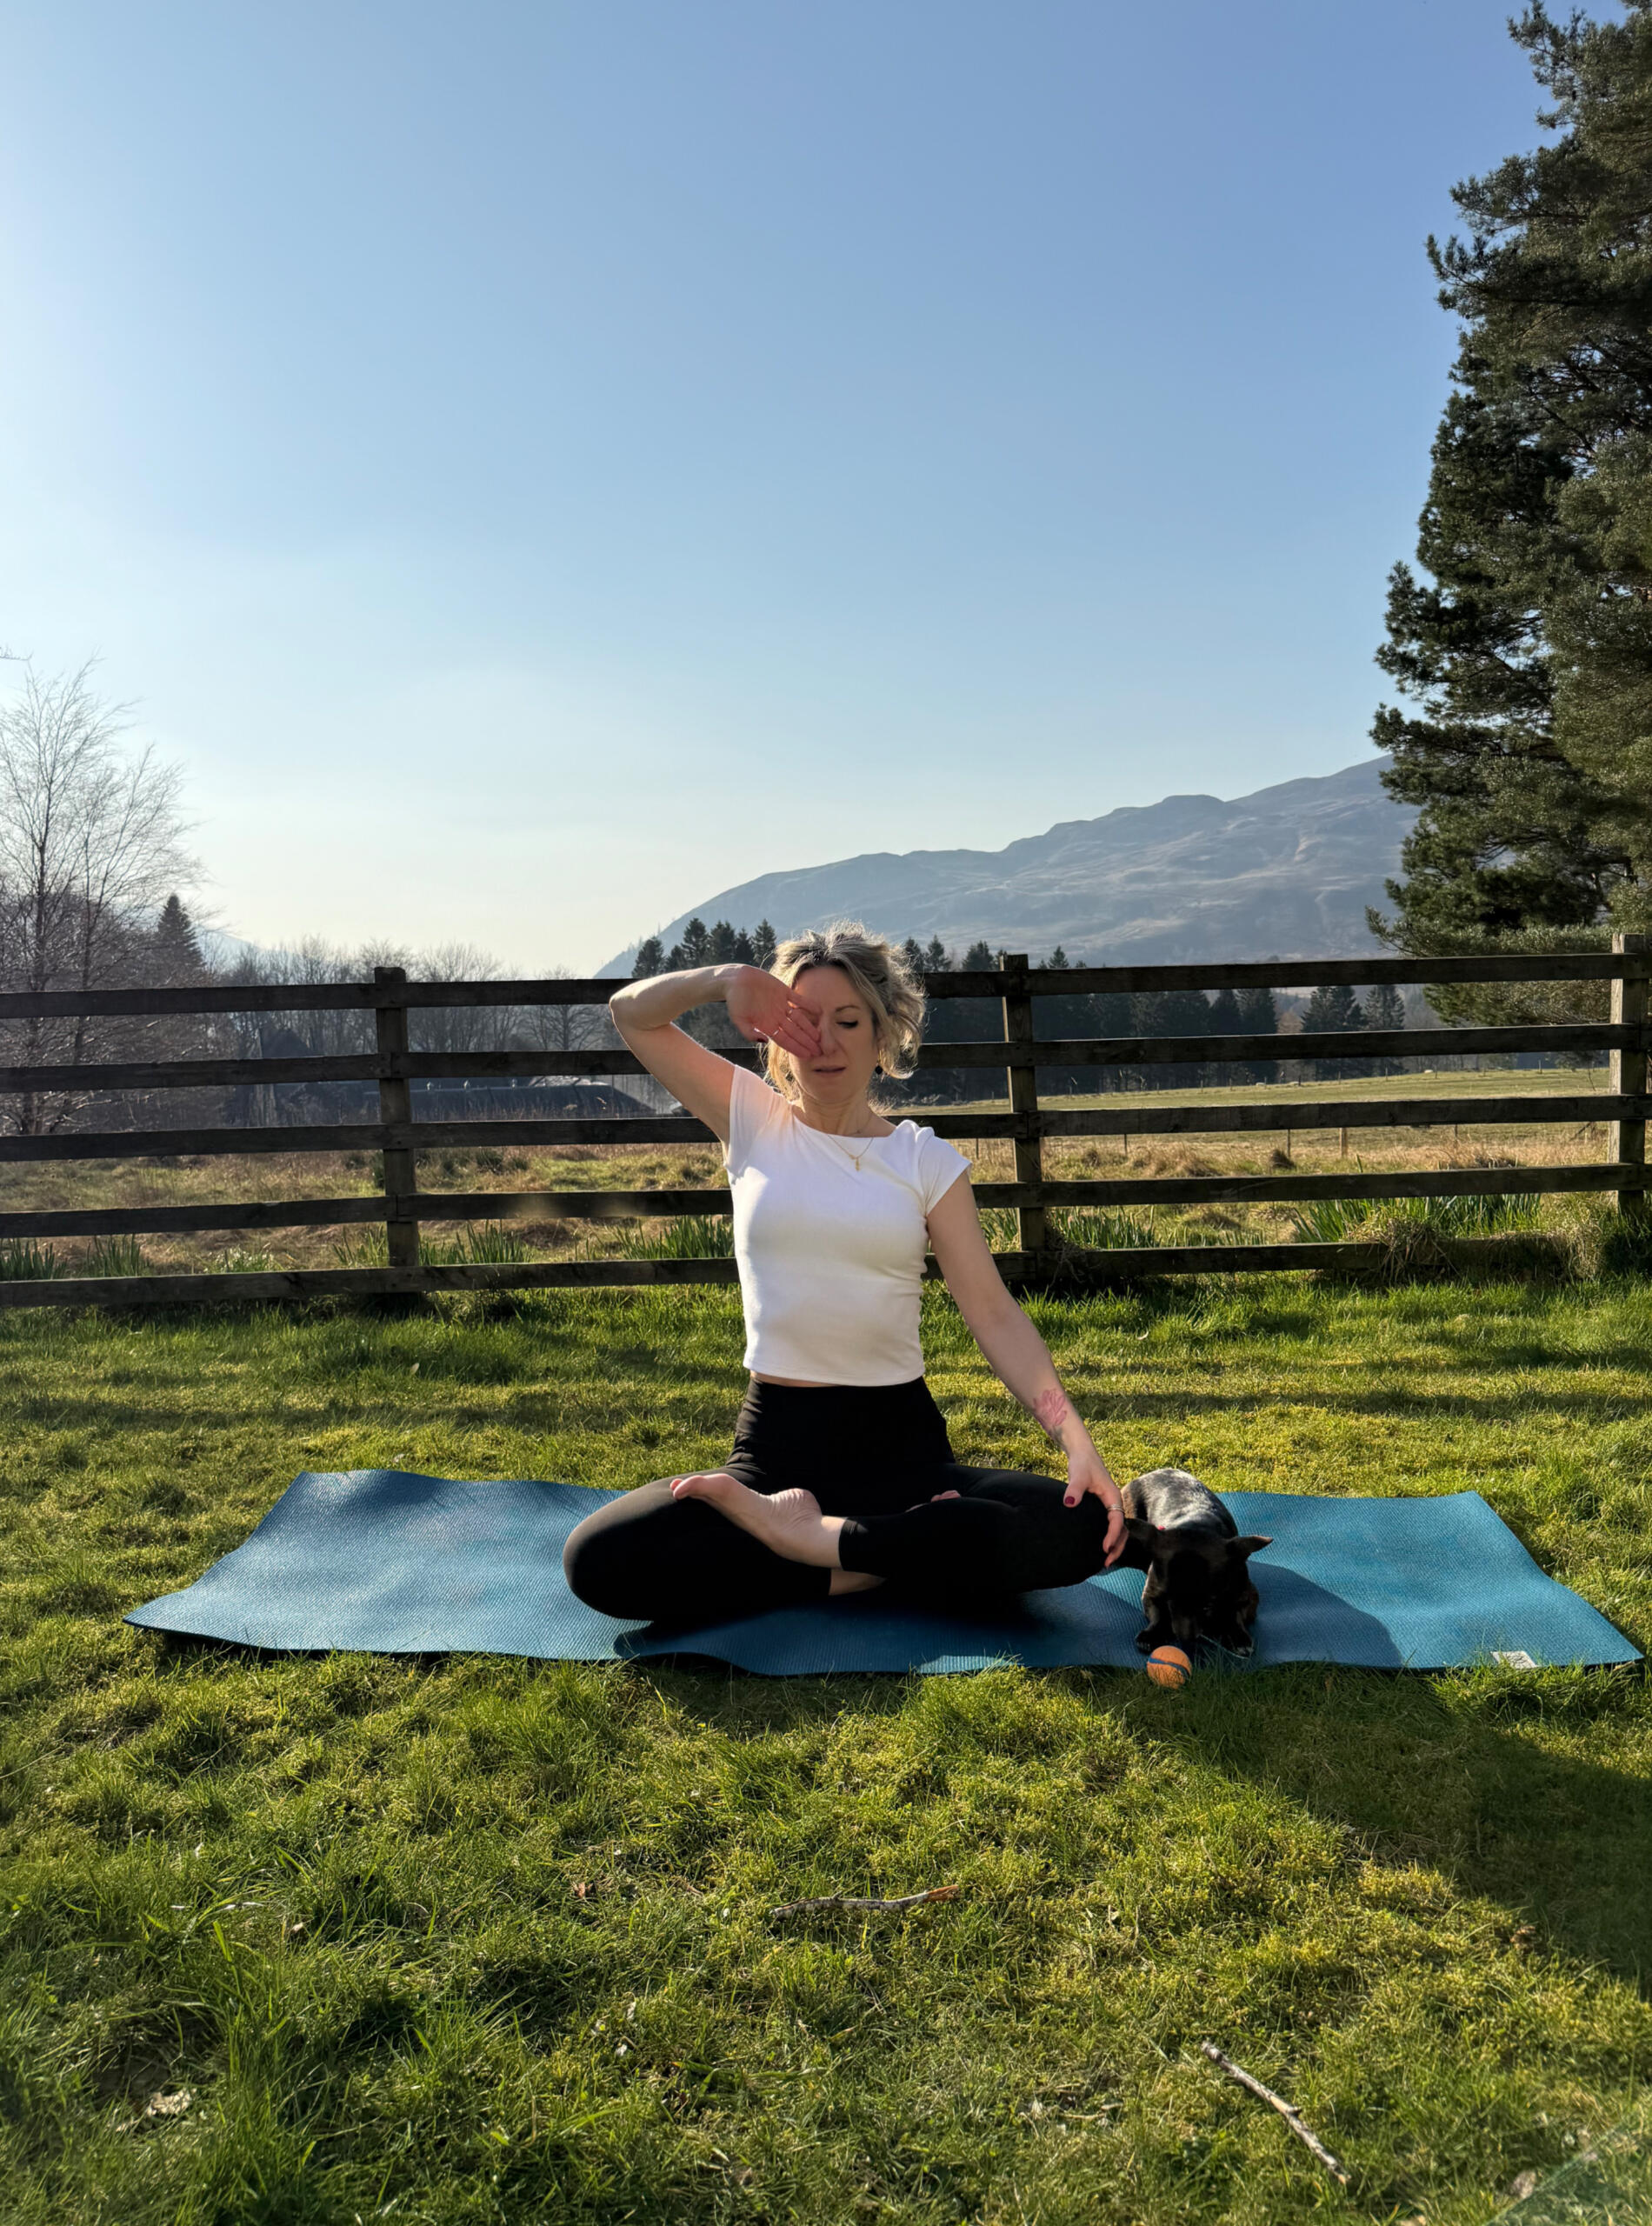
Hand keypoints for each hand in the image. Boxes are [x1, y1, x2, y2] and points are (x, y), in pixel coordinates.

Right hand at [725, 966, 822, 1060]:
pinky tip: (819, 1011)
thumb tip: (764, 1041)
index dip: (796, 1048)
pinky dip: (809, 1004)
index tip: (807, 1055)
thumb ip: (749, 1032)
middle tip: (819, 1051)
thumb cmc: (734, 1001)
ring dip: (809, 1027)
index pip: (784, 1040)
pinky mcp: (783, 991)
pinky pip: (799, 999)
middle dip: (806, 1042)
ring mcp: (781, 1004)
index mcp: (766, 1025)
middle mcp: (776, 1017)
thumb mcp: (738, 1019)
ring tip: (820, 1036)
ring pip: (799, 1018)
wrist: (734, 980)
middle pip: (795, 1032)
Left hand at [1064, 1443, 1126, 1566]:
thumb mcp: (1078, 1475)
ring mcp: (1109, 1506)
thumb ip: (1074, 1489)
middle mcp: (1114, 1503)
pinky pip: (1110, 1527)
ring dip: (1115, 1546)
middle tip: (1106, 1562)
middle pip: (1122, 1530)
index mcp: (1113, 1497)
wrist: (1082, 1454)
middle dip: (1117, 1547)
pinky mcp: (1103, 1509)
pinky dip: (1109, 1539)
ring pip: (1118, 1530)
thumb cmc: (1082, 1463)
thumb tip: (1069, 1502)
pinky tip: (1099, 1549)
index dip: (1113, 1536)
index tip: (1104, 1548)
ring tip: (1104, 1561)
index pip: (1117, 1521)